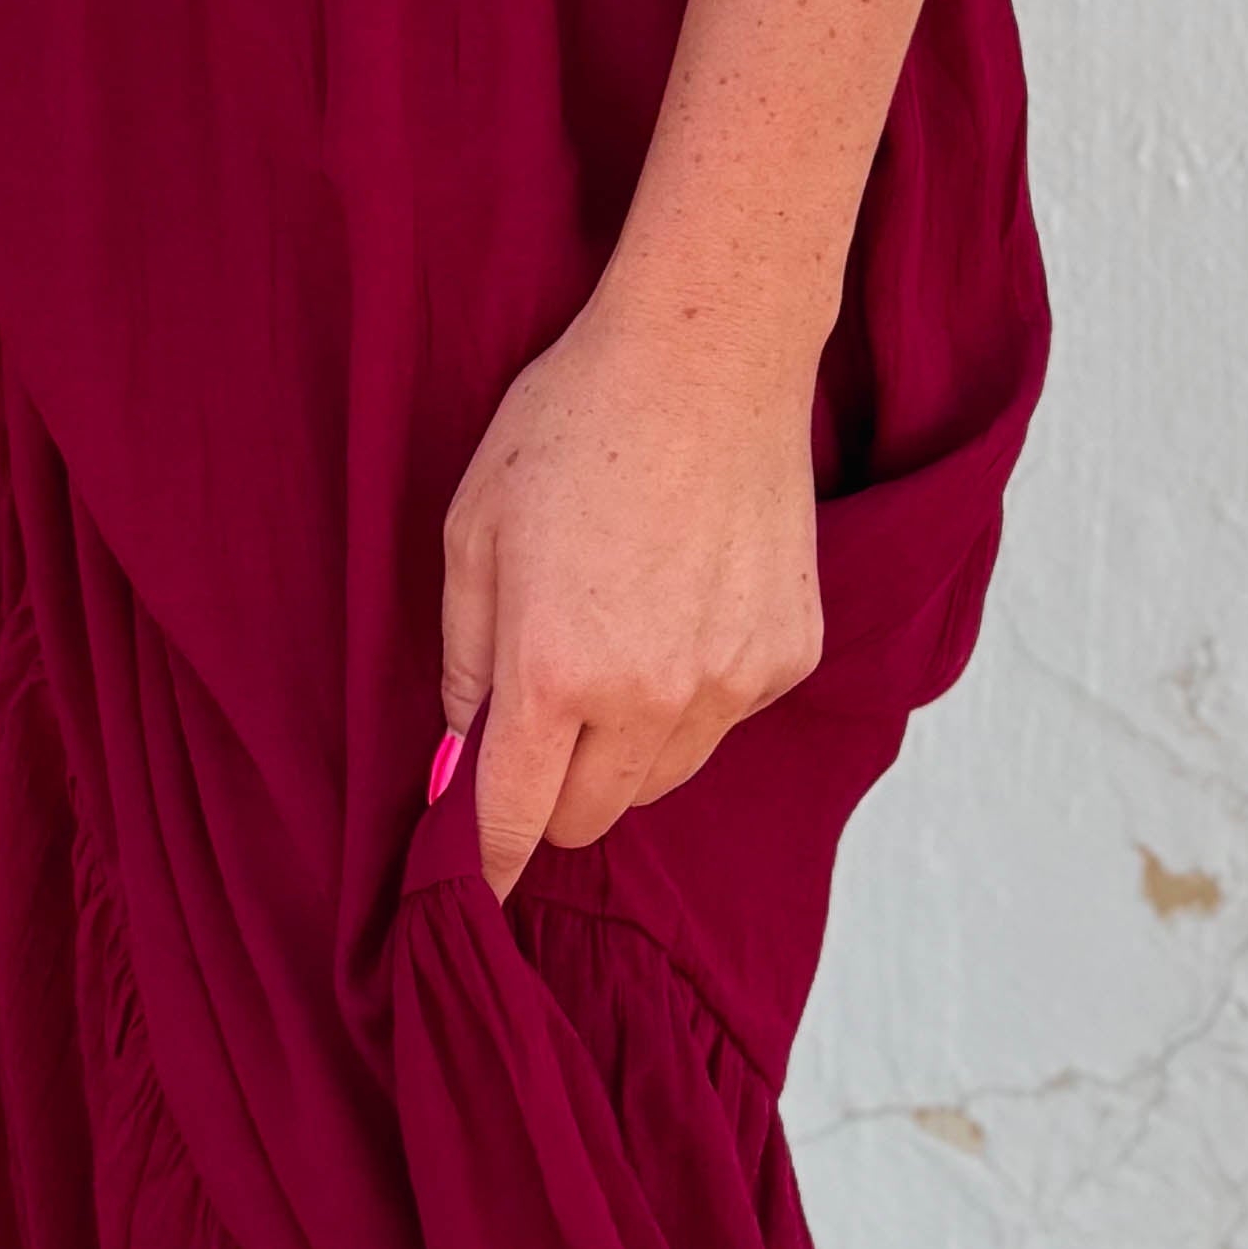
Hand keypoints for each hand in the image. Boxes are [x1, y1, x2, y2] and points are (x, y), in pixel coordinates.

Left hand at [435, 253, 828, 900]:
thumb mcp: (473, 530)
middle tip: (540, 720)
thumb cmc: (573, 425)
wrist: (710, 356)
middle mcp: (650, 698)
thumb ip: (462, 660)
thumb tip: (462, 754)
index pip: (513, 821)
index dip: (484, 864)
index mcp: (556, 672)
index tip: (471, 891)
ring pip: (659, 780)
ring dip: (622, 750)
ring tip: (614, 644)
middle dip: (551, 794)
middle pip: (589, 818)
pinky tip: (678, 609)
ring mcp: (730, 684)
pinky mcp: (786, 658)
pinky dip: (691, 697)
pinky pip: (722, 722)